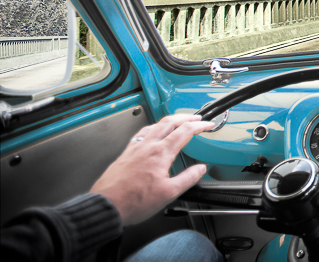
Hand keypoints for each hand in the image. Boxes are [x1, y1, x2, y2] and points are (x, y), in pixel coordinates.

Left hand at [91, 114, 215, 224]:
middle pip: (169, 122)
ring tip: (178, 122)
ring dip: (170, 120)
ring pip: (155, 125)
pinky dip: (153, 128)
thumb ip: (188, 178)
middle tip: (196, 118)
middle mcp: (147, 146)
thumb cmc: (134, 201)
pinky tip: (152, 133)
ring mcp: (135, 148)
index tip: (208, 125)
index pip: (185, 131)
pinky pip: (142, 133)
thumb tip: (200, 169)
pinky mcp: (126, 153)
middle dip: (186, 117)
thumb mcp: (168, 193)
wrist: (107, 205)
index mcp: (160, 153)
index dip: (200, 126)